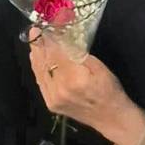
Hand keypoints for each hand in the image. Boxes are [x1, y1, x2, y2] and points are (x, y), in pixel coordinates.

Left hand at [28, 29, 144, 144]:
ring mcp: (52, 98)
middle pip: (45, 62)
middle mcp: (59, 89)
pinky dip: (38, 68)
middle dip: (39, 44)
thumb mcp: (99, 67)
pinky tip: (38, 59)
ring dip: (36, 55)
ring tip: (34, 41)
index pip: (56, 53)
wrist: (110, 118)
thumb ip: (80, 53)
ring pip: (40, 72)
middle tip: (34, 30)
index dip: (50, 38)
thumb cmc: (109, 89)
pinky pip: (41, 82)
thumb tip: (65, 38)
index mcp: (74, 78)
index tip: (46, 26)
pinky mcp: (50, 104)